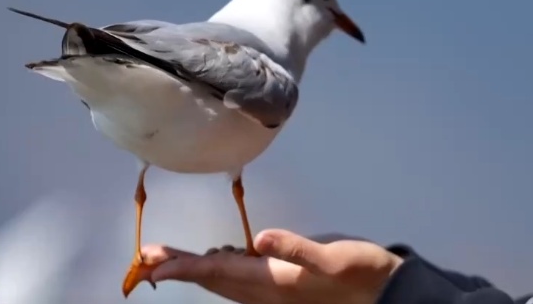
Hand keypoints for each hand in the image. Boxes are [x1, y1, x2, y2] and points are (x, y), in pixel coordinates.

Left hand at [142, 229, 403, 303]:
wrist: (385, 293)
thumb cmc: (361, 275)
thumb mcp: (334, 260)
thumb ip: (297, 250)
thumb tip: (263, 238)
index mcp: (274, 283)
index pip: (218, 273)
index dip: (184, 268)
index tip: (153, 265)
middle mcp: (268, 290)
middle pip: (213, 279)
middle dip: (179, 268)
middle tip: (147, 256)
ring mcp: (274, 290)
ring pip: (224, 281)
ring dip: (194, 269)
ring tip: (167, 258)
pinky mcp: (283, 284)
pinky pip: (240, 279)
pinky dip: (220, 268)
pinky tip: (217, 256)